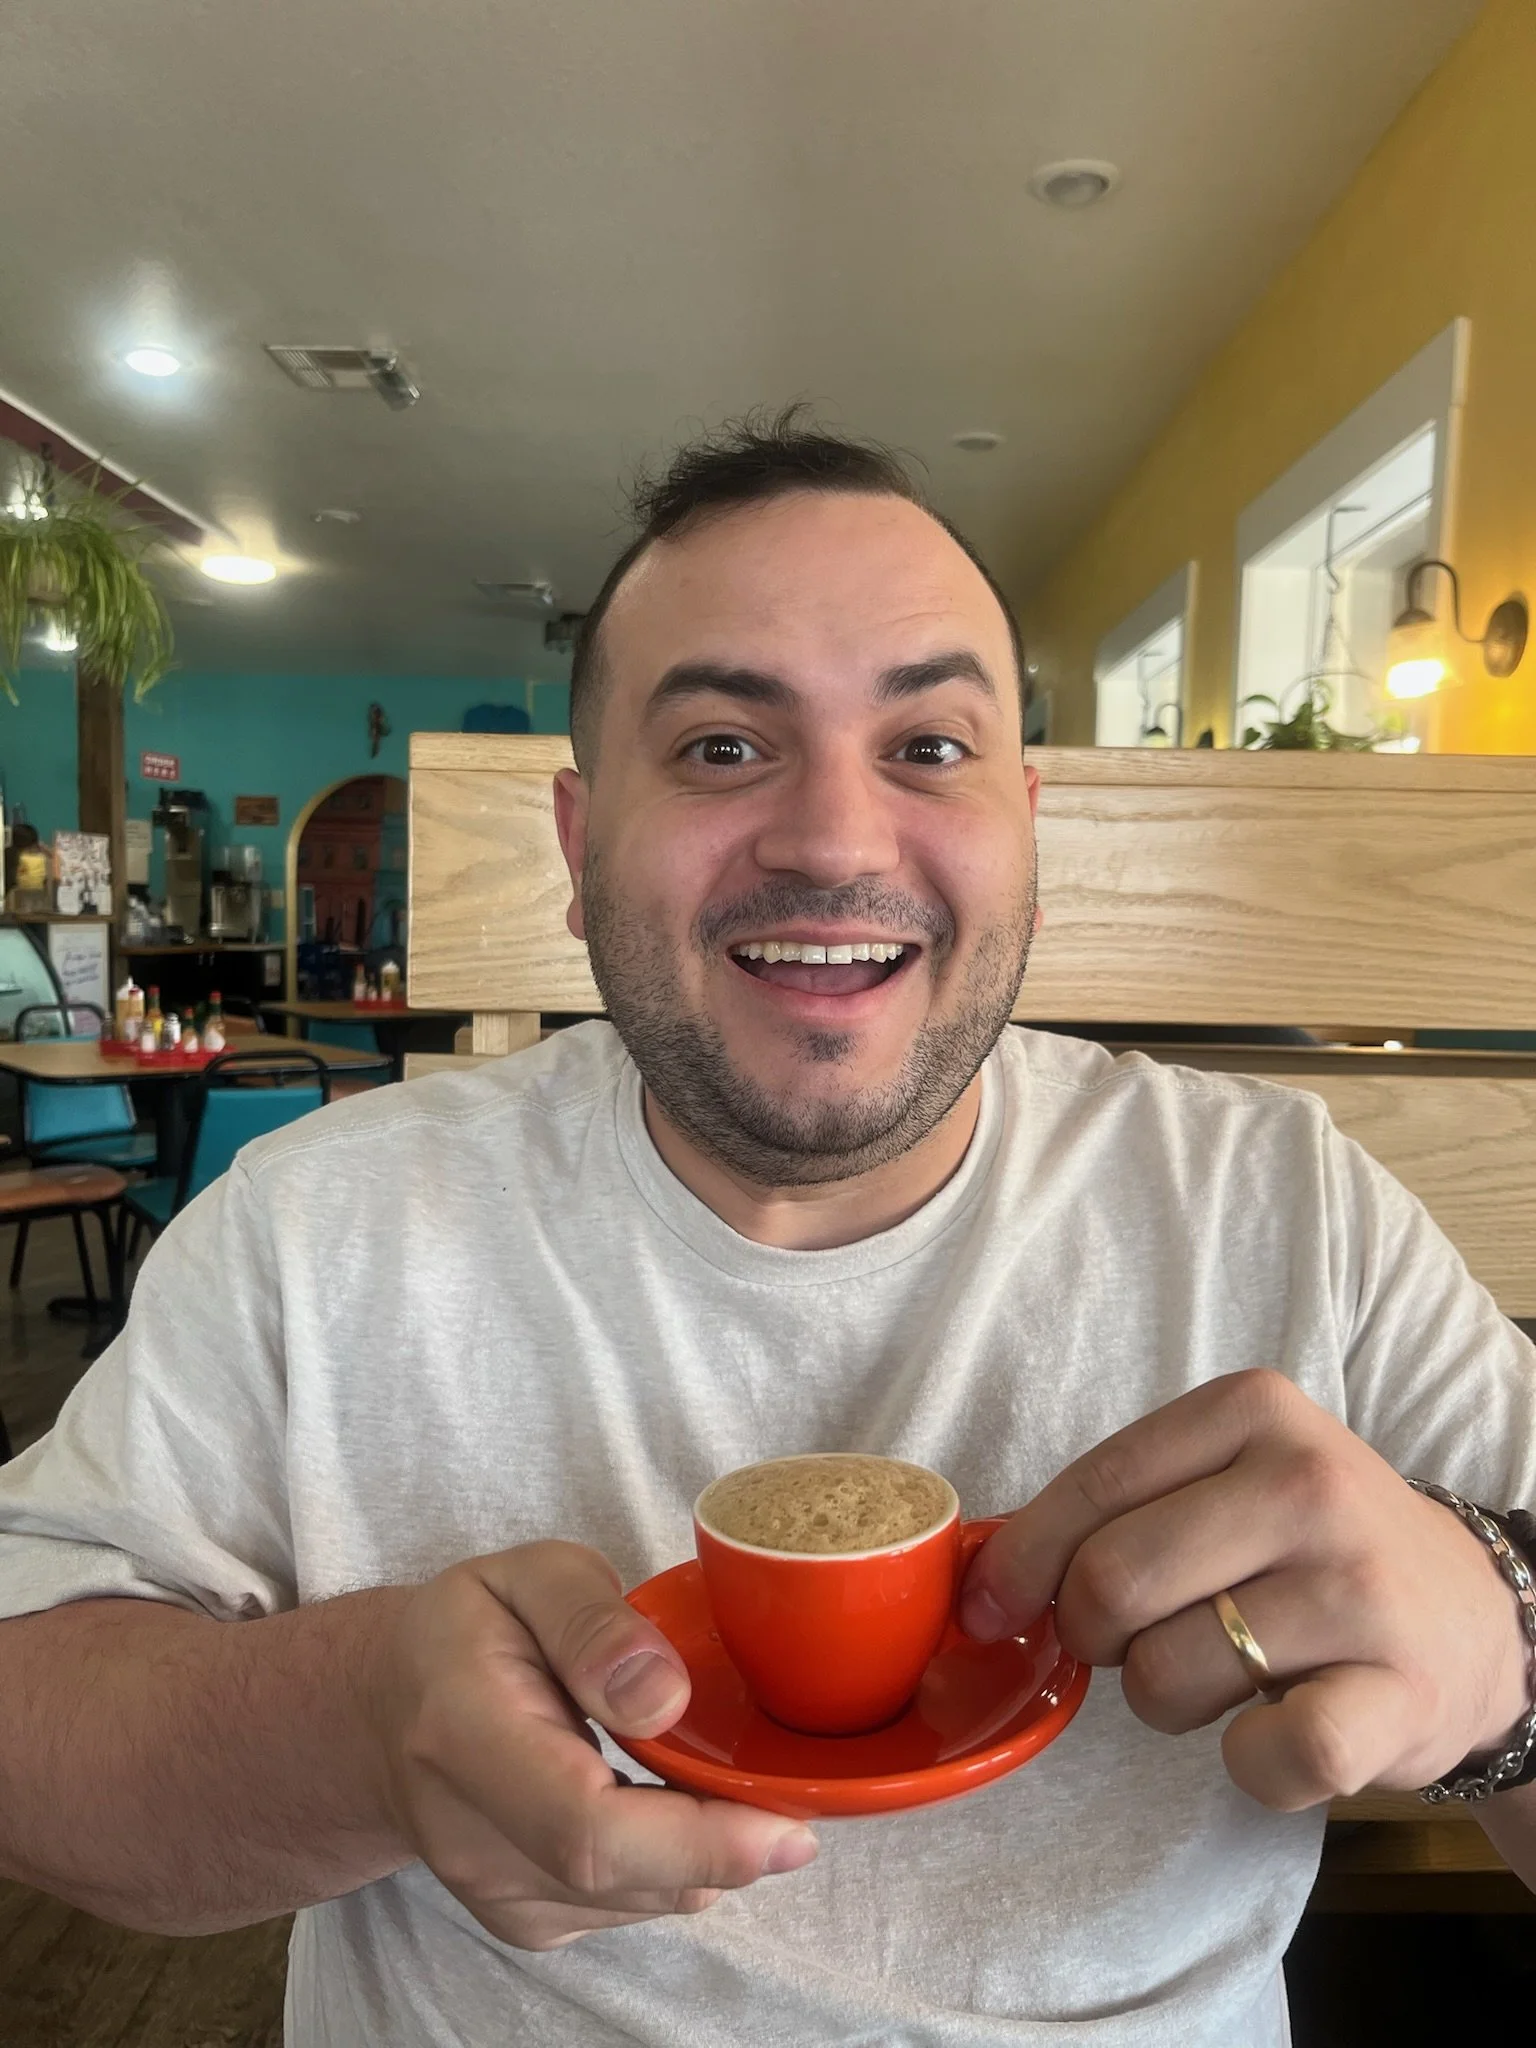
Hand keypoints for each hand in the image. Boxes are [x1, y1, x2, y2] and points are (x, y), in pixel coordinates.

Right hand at [365, 1541, 816, 1948]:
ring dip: (705, 1854)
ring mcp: (491, 1892)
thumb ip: (593, 1623)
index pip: (584, 1824)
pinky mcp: (522, 1919)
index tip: (786, 1822)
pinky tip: (674, 1804)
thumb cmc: (468, 1628)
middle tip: (796, 1809)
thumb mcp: (528, 1574)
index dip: (696, 1838)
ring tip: (724, 1779)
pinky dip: (675, 1865)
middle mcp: (467, 1835)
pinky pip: (629, 1906)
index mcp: (463, 1731)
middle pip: (617, 1876)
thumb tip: (665, 1697)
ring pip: (636, 1900)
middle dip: (725, 1851)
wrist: (385, 1711)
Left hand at [960, 1369, 1529, 1809]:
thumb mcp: (1226, 1478)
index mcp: (1253, 1411)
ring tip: (1223, 1671)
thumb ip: (1116, 1507)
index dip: (1022, 1560)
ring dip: (1165, 1699)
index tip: (990, 1607)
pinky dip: (1246, 1765)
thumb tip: (983, 1588)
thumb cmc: (1310, 1547)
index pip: (1093, 1485)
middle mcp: (1309, 1485)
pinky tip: (1273, 1728)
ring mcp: (1358, 1589)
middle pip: (1114, 1581)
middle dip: (1092, 1633)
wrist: (1473, 1617)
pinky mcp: (1396, 1695)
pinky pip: (1261, 1757)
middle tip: (1130, 1642)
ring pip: (1168, 1673)